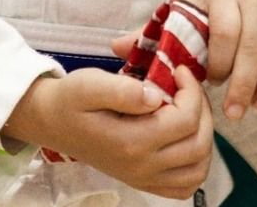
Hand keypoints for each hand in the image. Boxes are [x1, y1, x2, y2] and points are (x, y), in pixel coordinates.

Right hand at [4, 66, 212, 198]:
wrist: (51, 121)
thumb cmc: (71, 99)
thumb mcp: (90, 84)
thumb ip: (123, 90)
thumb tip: (156, 96)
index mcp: (130, 141)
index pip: (185, 121)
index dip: (192, 91)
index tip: (180, 70)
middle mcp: (141, 166)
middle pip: (198, 145)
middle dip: (202, 110)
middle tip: (188, 86)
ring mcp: (143, 178)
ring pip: (197, 168)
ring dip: (205, 136)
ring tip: (190, 108)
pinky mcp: (143, 181)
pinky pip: (184, 185)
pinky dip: (196, 163)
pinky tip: (186, 137)